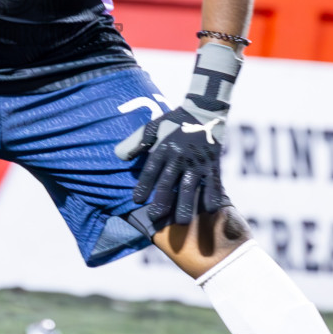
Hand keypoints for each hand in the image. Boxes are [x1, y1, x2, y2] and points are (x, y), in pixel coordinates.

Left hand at [116, 102, 228, 226]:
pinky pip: (213, 182)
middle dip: (162, 201)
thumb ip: (135, 142)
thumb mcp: (152, 127)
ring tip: (181, 222)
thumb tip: (119, 156)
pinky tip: (209, 210)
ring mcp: (197, 161)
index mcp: (164, 148)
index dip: (143, 185)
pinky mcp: (213, 164)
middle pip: (169, 182)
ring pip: (190, 186)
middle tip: (156, 217)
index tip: (136, 200)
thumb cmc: (175, 121)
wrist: (204, 111)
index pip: (151, 170)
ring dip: (185, 204)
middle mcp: (180, 156)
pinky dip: (212, 196)